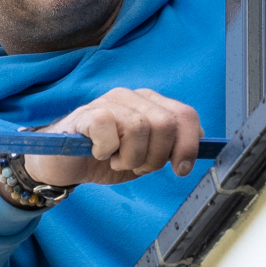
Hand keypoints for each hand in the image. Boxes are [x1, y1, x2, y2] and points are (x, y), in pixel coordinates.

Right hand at [21, 88, 203, 187]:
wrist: (65, 165)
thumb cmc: (106, 158)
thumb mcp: (146, 156)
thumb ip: (170, 146)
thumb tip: (200, 141)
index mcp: (151, 104)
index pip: (185, 115)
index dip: (188, 144)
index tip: (180, 169)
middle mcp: (132, 97)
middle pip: (165, 125)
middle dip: (156, 157)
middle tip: (137, 165)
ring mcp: (109, 102)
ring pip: (139, 129)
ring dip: (130, 157)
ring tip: (116, 160)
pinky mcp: (87, 114)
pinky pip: (109, 130)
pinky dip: (107, 151)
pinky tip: (98, 153)